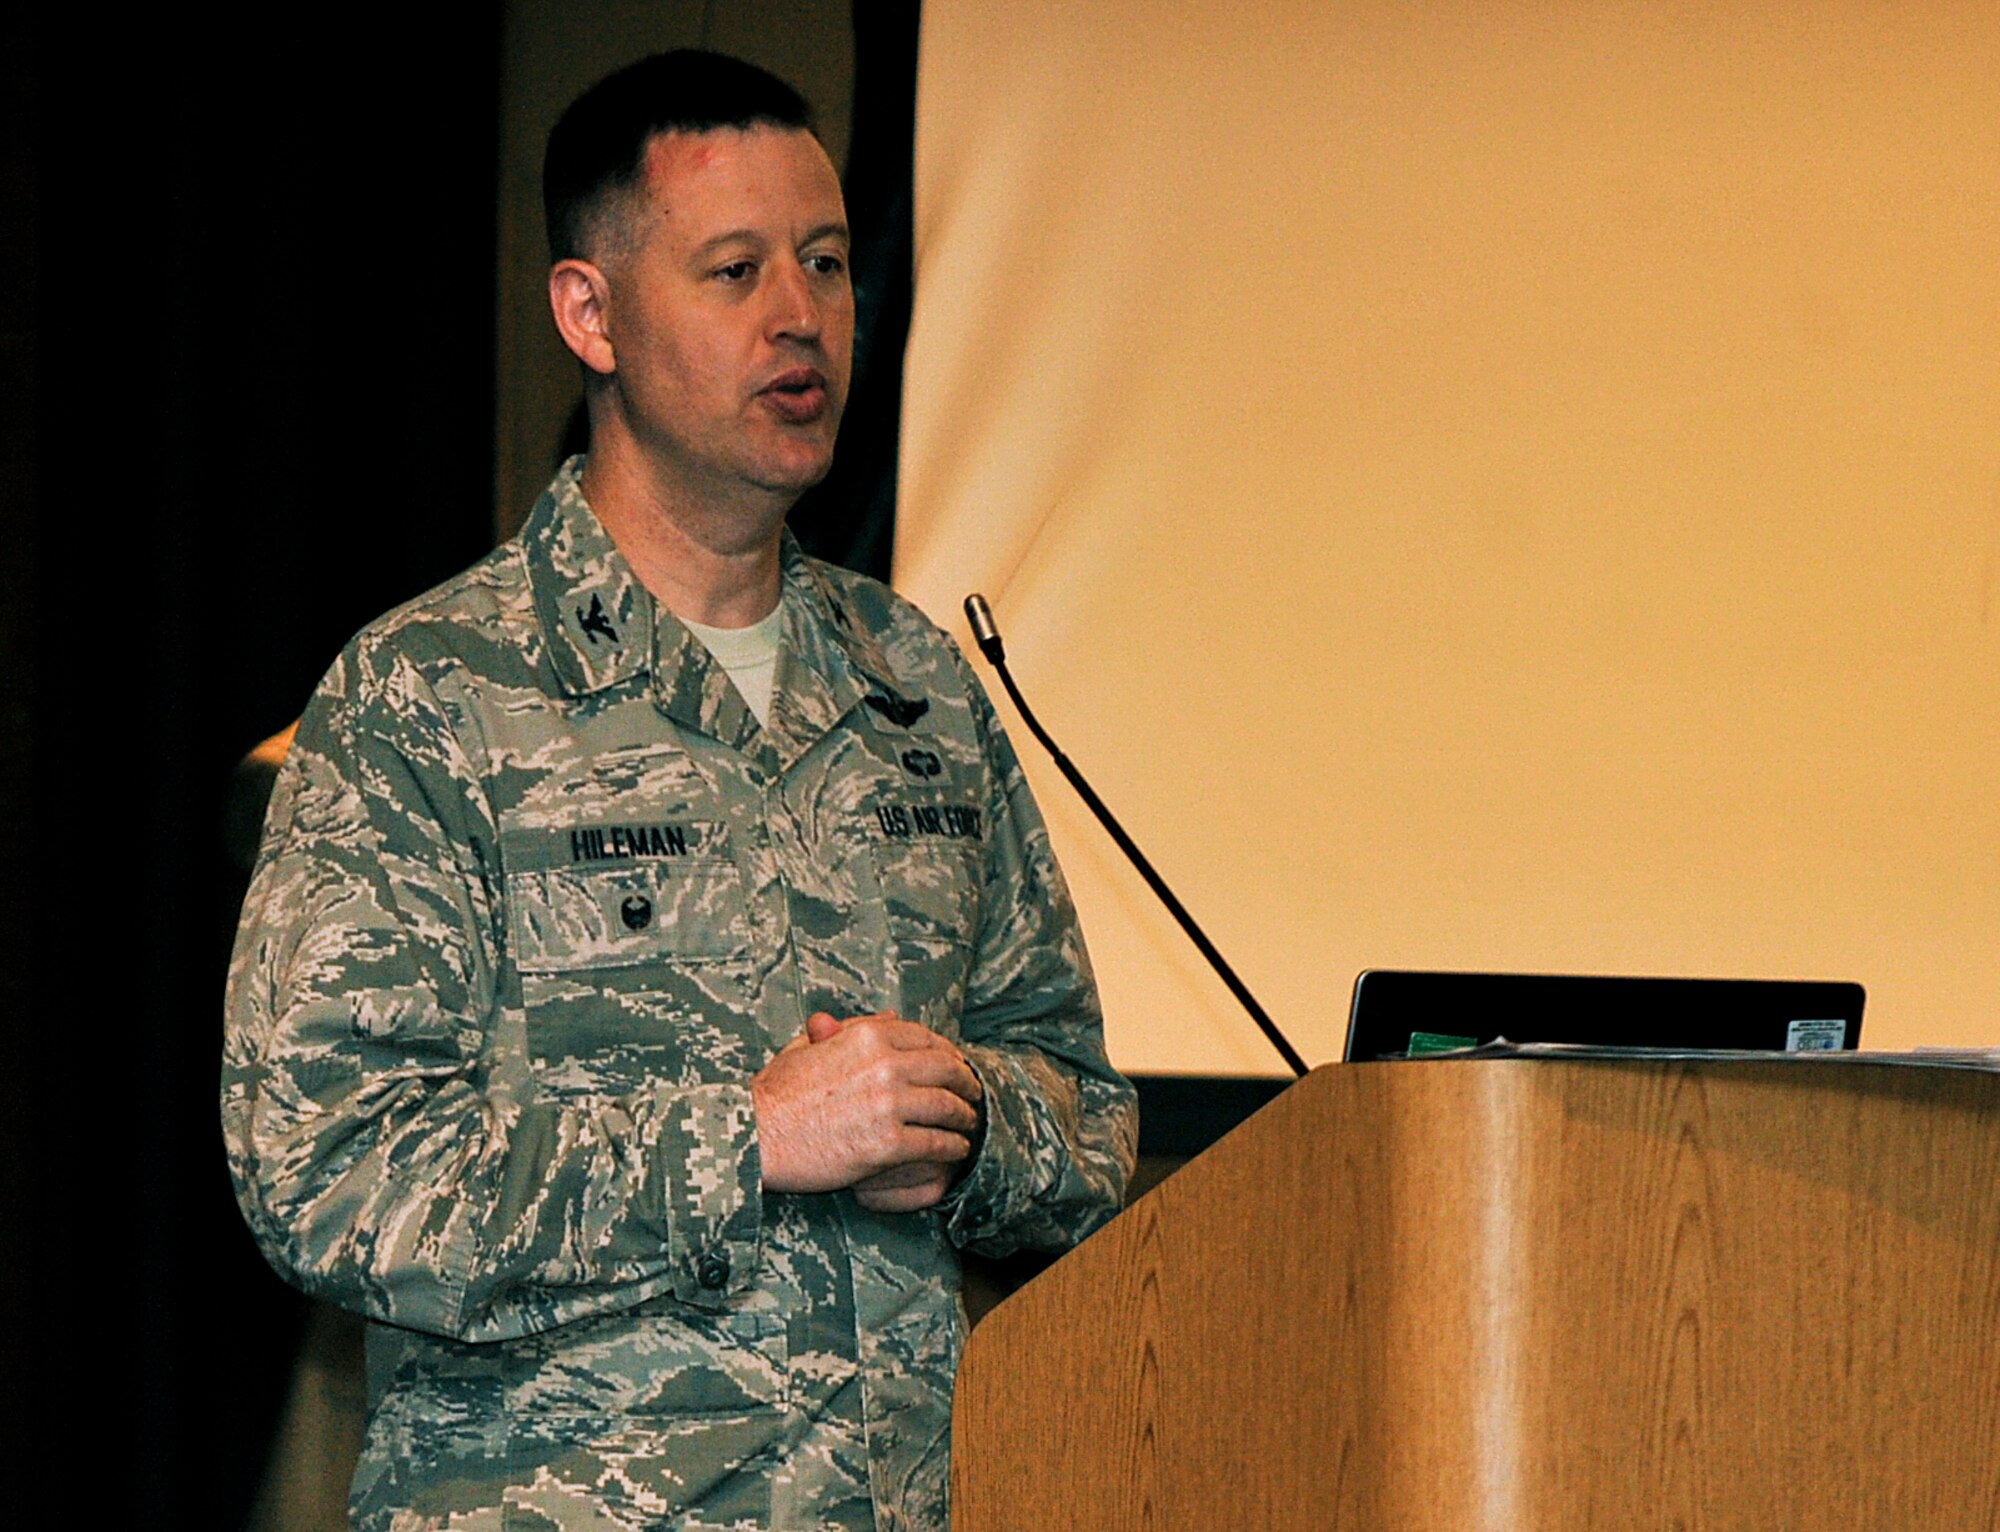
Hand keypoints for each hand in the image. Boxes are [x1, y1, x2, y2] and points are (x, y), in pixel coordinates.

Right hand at [752, 1011, 983, 1203]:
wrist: (754, 1137)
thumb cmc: (775, 1094)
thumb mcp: (809, 1046)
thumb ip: (851, 1029)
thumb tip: (890, 1017)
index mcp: (868, 1037)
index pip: (927, 1039)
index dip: (949, 1054)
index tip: (956, 1067)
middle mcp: (885, 1065)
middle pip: (946, 1071)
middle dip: (966, 1084)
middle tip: (973, 1097)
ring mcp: (889, 1105)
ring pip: (948, 1108)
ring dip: (964, 1118)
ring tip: (968, 1126)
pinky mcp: (888, 1144)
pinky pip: (937, 1143)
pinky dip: (952, 1147)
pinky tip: (955, 1150)